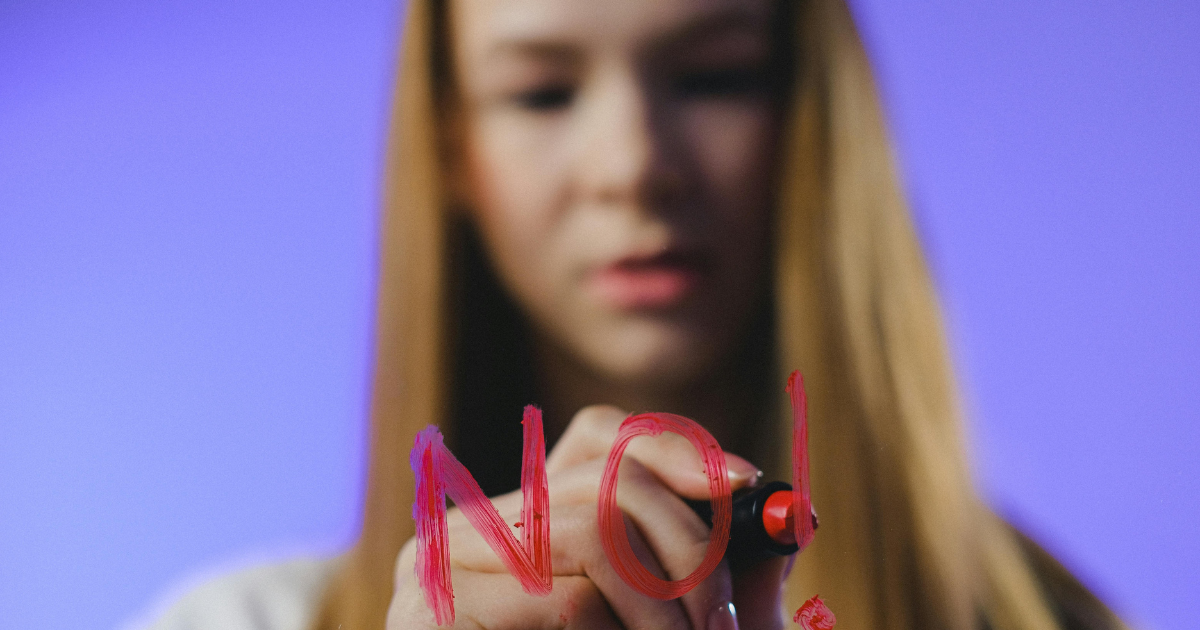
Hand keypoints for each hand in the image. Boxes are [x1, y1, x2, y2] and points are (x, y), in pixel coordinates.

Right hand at [387, 406, 788, 629]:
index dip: (676, 448)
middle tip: (723, 624)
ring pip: (595, 532)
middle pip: (611, 479)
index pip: (600, 437)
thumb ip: (726, 585)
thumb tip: (786, 520)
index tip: (740, 482)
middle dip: (692, 551)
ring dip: (664, 607)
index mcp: (529, 518)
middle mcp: (481, 523)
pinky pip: (568, 601)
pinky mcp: (437, 608)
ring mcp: (445, 558)